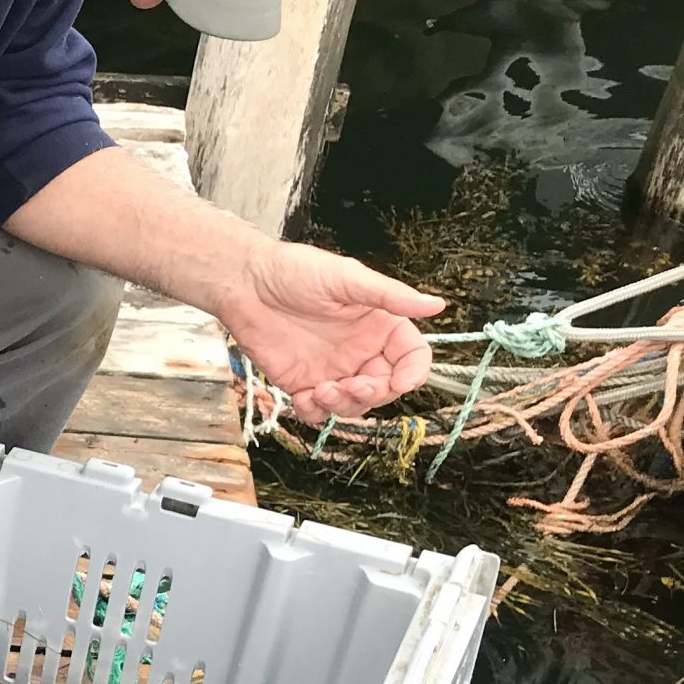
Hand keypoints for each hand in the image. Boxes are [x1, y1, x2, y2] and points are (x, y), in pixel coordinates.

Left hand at [218, 242, 445, 420]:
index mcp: (379, 326)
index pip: (412, 356)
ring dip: (344, 405)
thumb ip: (390, 297)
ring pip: (353, 404)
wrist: (245, 283)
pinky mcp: (301, 383)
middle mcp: (360, 351)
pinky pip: (317, 412)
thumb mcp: (347, 278)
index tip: (402, 383)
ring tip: (322, 390)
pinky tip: (303, 397)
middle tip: (352, 385)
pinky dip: (315, 413)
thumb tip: (437, 305)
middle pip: (385, 387)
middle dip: (374, 393)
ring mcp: (332, 369)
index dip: (414, 373)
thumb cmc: (296, 271)